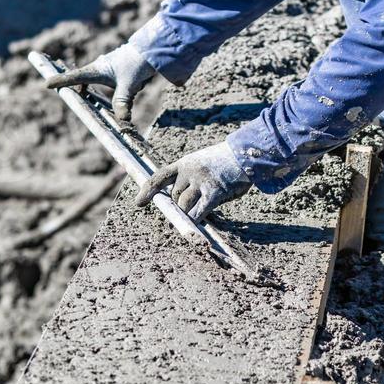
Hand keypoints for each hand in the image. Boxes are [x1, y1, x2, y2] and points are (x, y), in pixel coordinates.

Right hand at [45, 43, 155, 121]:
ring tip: (72, 93)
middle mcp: (98, 69)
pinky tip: (95, 94)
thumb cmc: (137, 64)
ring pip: (89, 81)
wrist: (151, 52)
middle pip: (78, 78)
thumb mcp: (129, 86)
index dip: (61, 81)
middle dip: (67, 82)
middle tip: (51, 84)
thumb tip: (122, 122)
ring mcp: (105, 71)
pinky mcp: (113, 74)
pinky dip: (95, 88)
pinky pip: (100, 83)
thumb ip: (123, 103)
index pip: (76, 77)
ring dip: (81, 87)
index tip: (47, 84)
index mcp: (97, 70)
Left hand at [135, 142, 250, 221]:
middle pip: (175, 197)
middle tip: (184, 214)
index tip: (138, 203)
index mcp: (184, 163)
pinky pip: (199, 212)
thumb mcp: (201, 165)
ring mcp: (201, 182)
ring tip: (194, 217)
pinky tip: (193, 228)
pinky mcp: (214, 193)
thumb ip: (189, 181)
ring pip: (184, 206)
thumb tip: (181, 204)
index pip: (159, 178)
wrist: (245, 154)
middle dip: (177, 208)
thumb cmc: (225, 163)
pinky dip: (194, 221)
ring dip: (186, 215)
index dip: (147, 191)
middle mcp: (189, 172)